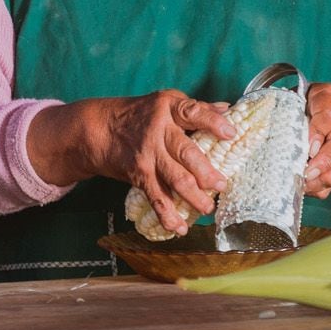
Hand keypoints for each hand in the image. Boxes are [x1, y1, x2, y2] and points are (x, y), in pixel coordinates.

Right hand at [85, 90, 238, 236]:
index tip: (231, 134)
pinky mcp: (139, 175)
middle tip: (221, 185)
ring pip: (174, 178)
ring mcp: (148, 155)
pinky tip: (180, 228)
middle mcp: (158, 131)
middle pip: (185, 152)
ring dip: (193, 197)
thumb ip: (197, 107)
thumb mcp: (165, 102)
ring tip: (207, 208)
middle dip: (205, 171)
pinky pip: (156, 197)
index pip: (192, 112)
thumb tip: (228, 109)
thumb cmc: (139, 114)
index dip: (212, 123)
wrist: (99, 129)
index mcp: (168, 108)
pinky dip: (168, 215)